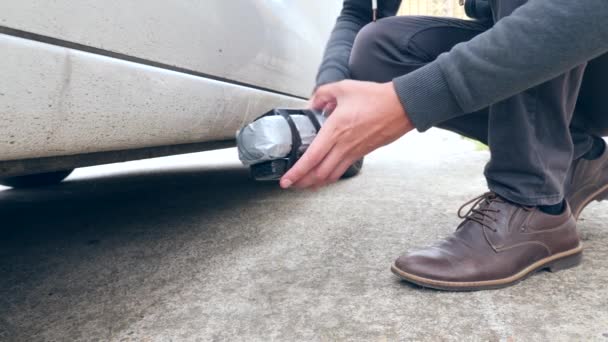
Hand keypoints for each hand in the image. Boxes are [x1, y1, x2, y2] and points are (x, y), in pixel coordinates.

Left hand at [280, 80, 413, 188]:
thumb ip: (322, 94)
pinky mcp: (362, 153)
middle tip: (290, 184)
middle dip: (302, 182)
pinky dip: (329, 176)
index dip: (297, 171)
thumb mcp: (343, 88)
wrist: (402, 106)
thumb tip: (311, 104)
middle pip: (319, 173)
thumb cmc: (376, 97)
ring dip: (315, 182)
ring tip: (304, 184)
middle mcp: (343, 145)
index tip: (286, 179)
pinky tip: (324, 175)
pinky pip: (342, 170)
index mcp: (335, 130)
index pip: (312, 157)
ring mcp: (353, 152)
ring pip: (330, 175)